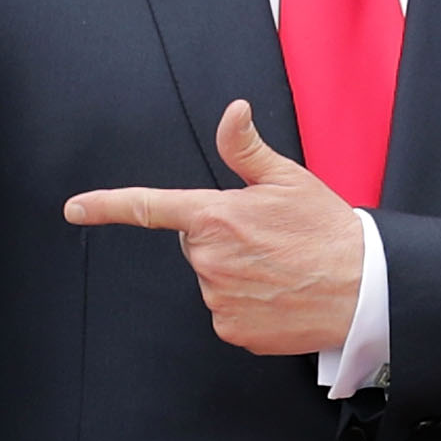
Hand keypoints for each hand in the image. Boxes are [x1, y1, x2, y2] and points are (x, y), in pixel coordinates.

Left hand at [63, 99, 362, 354]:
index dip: (105, 206)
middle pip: (195, 245)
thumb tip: (233, 111)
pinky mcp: (231, 329)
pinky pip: (226, 313)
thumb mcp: (288, 180)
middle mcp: (208, 258)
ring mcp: (217, 297)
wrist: (365, 288)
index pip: (149, 207)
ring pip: (212, 279)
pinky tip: (278, 295)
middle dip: (221, 240)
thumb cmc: (327, 230)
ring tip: (279, 269)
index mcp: (215, 216)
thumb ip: (247, 148)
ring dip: (236, 273)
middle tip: (267, 241)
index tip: (74, 208)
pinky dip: (247, 305)